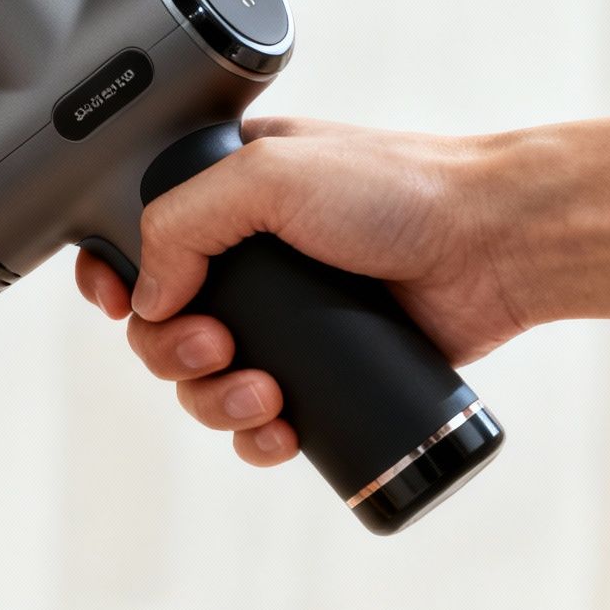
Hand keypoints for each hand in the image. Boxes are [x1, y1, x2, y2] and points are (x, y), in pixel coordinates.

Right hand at [74, 117, 524, 466]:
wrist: (497, 244)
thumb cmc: (399, 188)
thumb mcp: (267, 173)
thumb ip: (182, 221)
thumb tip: (146, 299)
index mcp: (220, 196)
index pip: (132, 241)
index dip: (111, 279)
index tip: (118, 304)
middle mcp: (244, 259)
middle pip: (159, 325)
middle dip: (170, 351)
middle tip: (214, 349)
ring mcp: (282, 318)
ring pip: (203, 380)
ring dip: (213, 401)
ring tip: (262, 395)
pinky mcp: (320, 370)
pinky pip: (258, 419)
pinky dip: (254, 435)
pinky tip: (280, 430)